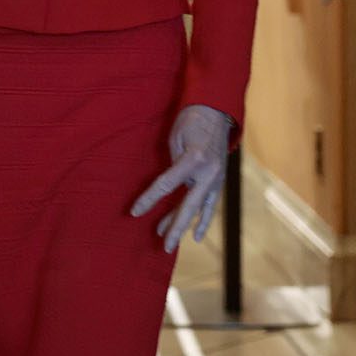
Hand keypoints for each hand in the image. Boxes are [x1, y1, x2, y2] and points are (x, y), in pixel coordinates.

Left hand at [129, 104, 232, 252]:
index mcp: (193, 159)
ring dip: (183, 224)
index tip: (134, 212)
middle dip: (174, 227)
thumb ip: (173, 165)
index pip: (166, 185)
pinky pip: (210, 204)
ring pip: (198, 208)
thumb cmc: (191, 120)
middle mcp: (208, 172)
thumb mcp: (176, 138)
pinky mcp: (220, 179)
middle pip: (188, 206)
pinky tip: (195, 235)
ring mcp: (216, 178)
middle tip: (163, 245)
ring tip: (169, 241)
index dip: (149, 199)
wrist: (217, 110)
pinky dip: (203, 219)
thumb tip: (169, 187)